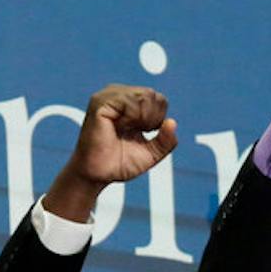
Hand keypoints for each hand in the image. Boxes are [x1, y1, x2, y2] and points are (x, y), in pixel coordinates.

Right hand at [42, 85, 178, 222]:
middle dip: (152, 119)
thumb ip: (166, 141)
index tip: (142, 133)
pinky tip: (119, 127)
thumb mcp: (151, 153)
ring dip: (143, 118)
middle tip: (134, 132)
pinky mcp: (100, 103)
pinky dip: (131, 118)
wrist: (97, 176)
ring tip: (125, 130)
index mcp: (129, 103)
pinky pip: (130, 101)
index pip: (157, 98)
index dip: (157, 119)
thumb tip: (172, 122)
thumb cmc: (119, 164)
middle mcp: (118, 95)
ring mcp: (108, 97)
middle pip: (152, 95)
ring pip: (144, 96)